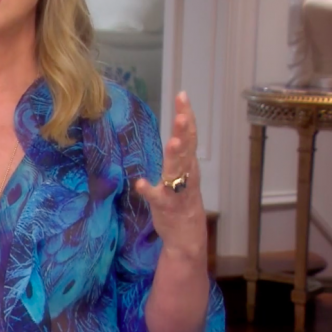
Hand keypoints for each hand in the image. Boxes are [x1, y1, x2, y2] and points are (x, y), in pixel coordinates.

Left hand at [134, 92, 207, 262]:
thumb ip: (178, 153)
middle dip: (184, 131)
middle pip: (187, 148)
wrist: (187, 236)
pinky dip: (150, 190)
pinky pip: (157, 197)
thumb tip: (176, 130)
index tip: (183, 95)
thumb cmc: (182, 201)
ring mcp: (177, 190)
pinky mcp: (166, 206)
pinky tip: (141, 183)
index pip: (190, 135)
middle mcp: (186, 175)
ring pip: (177, 170)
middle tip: (182, 114)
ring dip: (175, 156)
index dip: (187, 115)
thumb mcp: (182, 173)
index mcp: (189, 165)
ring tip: (172, 141)